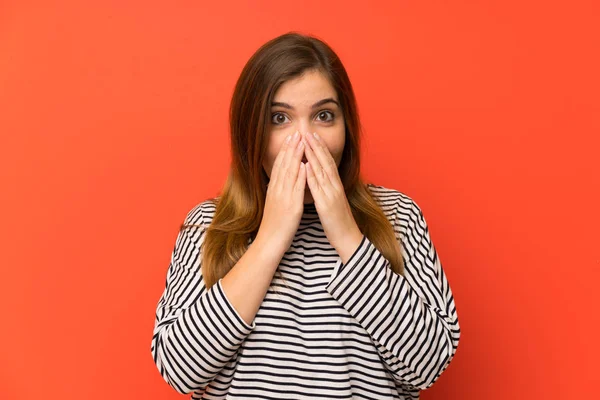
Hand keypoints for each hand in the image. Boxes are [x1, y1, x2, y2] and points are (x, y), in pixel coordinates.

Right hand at [256, 130, 306, 254]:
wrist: (269, 243)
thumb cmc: (273, 226)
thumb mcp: (273, 205)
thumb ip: (276, 192)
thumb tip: (278, 182)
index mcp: (273, 190)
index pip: (279, 166)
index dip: (284, 151)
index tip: (290, 138)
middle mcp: (277, 190)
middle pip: (283, 165)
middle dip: (290, 148)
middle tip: (296, 133)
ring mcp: (283, 198)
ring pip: (289, 173)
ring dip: (295, 156)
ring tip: (301, 142)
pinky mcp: (291, 207)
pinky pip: (296, 189)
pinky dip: (300, 176)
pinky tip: (304, 165)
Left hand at [301, 131, 362, 260]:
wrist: (347, 238)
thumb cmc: (339, 221)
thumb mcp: (334, 201)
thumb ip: (328, 189)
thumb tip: (320, 178)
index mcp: (336, 186)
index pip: (328, 162)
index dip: (321, 148)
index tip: (313, 135)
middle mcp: (335, 187)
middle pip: (326, 162)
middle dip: (317, 146)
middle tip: (308, 131)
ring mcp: (331, 194)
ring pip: (322, 171)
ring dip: (313, 155)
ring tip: (306, 141)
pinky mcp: (326, 204)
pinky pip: (318, 188)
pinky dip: (312, 175)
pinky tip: (306, 165)